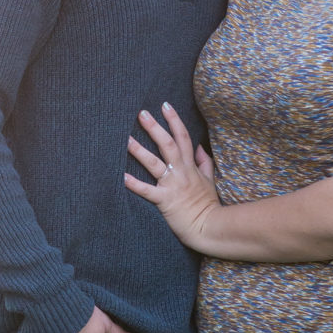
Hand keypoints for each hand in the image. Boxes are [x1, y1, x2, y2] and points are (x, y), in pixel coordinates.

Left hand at [125, 103, 222, 250]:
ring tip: (125, 139)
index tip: (164, 105)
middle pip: (168, 144)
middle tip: (141, 113)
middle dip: (155, 128)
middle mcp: (181, 172)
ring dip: (139, 151)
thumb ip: (204, 162)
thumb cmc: (208, 205)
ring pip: (154, 163)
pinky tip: (121, 176)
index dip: (174, 120)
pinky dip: (134, 184)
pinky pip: (147, 191)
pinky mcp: (165, 200)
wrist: (210, 227)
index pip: (183, 137)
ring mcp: (172, 185)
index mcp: (190, 166)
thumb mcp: (210, 180)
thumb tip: (199, 147)